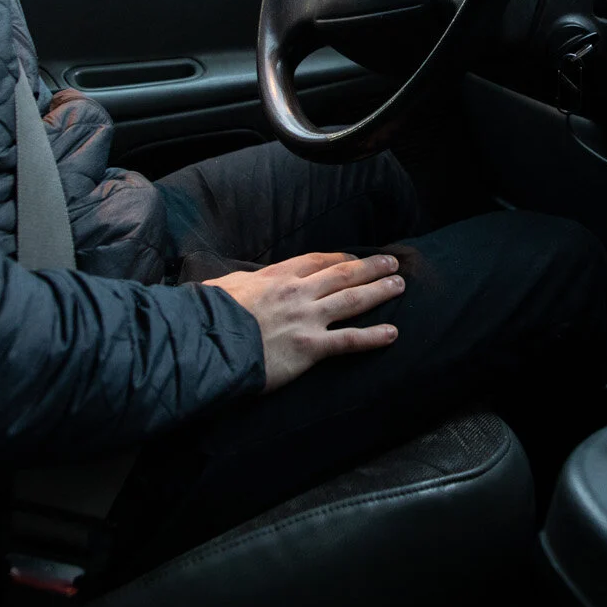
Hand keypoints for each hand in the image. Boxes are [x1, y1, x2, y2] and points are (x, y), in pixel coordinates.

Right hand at [205, 252, 403, 390]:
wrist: (207, 343)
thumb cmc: (210, 316)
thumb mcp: (226, 286)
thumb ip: (244, 283)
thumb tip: (245, 283)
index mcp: (276, 277)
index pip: (316, 261)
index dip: (340, 258)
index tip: (354, 258)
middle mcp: (297, 293)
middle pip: (343, 275)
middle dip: (371, 268)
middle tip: (392, 263)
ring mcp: (306, 319)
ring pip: (352, 300)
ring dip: (379, 291)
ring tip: (399, 285)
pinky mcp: (309, 347)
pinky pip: (348, 340)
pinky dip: (373, 336)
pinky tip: (392, 333)